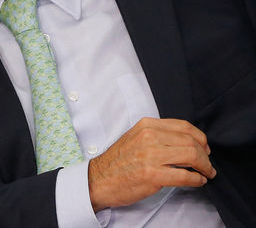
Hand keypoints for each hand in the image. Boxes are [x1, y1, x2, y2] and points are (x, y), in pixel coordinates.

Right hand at [88, 117, 215, 210]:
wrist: (99, 179)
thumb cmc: (119, 161)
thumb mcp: (136, 137)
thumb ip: (158, 135)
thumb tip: (188, 141)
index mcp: (146, 125)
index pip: (184, 127)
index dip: (200, 138)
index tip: (204, 147)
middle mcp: (149, 137)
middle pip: (191, 142)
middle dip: (205, 155)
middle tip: (207, 164)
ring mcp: (150, 156)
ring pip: (192, 156)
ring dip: (205, 167)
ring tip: (206, 173)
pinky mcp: (152, 175)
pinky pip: (185, 176)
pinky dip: (197, 180)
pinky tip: (197, 181)